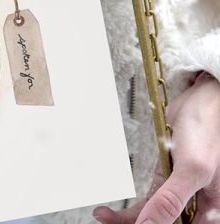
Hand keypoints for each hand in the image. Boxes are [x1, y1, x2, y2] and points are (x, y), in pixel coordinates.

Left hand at [93, 74, 219, 223]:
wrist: (202, 101)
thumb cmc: (207, 132)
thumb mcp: (193, 170)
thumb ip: (171, 201)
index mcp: (212, 212)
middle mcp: (198, 205)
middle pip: (163, 222)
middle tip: (107, 220)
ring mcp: (181, 190)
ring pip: (154, 213)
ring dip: (129, 218)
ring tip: (104, 216)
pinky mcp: (169, 176)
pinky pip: (150, 197)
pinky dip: (134, 204)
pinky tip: (114, 209)